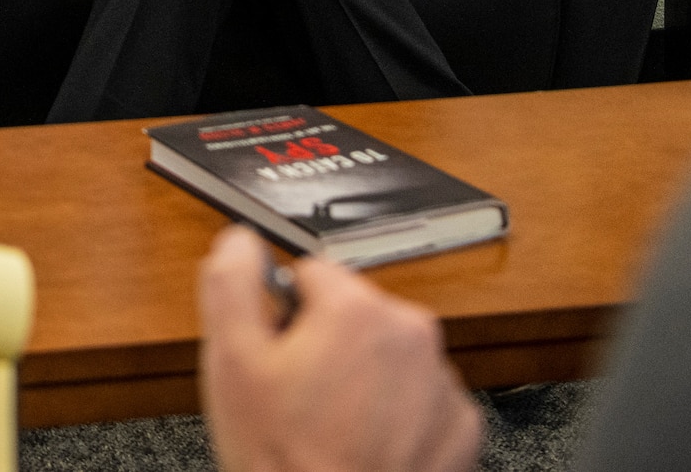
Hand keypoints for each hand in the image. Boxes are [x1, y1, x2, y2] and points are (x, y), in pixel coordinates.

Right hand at [199, 225, 481, 471]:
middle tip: (299, 397)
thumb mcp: (230, 361)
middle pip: (355, 313)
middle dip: (327, 344)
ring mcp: (442, 385)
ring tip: (331, 427)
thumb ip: (232, 281)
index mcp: (358, 310)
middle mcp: (412, 336)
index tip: (278, 353)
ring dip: (364, 380)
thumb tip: (242, 240)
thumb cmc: (284, 457)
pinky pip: (420, 400)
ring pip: (388, 357)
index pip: (312, 273)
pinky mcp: (460, 428)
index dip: (286, 313)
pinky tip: (365, 444)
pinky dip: (397, 416)